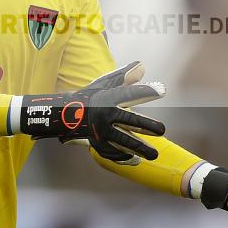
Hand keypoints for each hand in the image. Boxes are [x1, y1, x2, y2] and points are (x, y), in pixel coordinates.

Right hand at [18, 61, 166, 163]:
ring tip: (154, 154)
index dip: (146, 91)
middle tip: (162, 130)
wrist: (65, 115)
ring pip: (123, 141)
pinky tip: (135, 160)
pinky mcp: (97, 144)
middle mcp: (105, 114)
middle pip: (129, 121)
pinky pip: (113, 153)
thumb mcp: (105, 84)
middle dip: (146, 126)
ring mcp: (101, 131)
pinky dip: (124, 157)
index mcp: (108, 97)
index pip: (129, 93)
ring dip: (139, 148)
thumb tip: (143, 67)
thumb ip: (125, 77)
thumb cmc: (91, 98)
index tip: (162, 91)